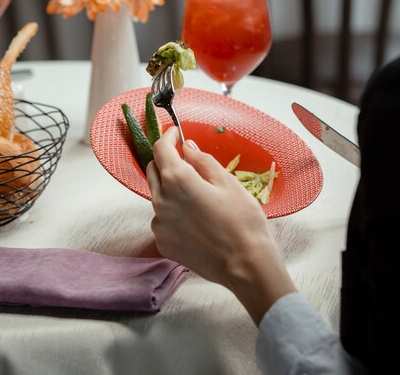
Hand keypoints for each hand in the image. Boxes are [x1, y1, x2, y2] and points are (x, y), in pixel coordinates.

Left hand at [147, 127, 295, 323]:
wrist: (246, 265)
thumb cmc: (242, 220)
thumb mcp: (227, 182)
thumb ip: (202, 160)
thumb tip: (187, 147)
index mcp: (177, 180)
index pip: (161, 149)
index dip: (168, 137)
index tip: (176, 133)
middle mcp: (161, 200)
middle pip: (153, 170)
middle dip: (166, 160)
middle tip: (186, 159)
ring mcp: (159, 224)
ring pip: (157, 195)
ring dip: (169, 187)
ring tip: (196, 193)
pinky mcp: (163, 243)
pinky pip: (162, 218)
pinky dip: (172, 211)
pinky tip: (194, 218)